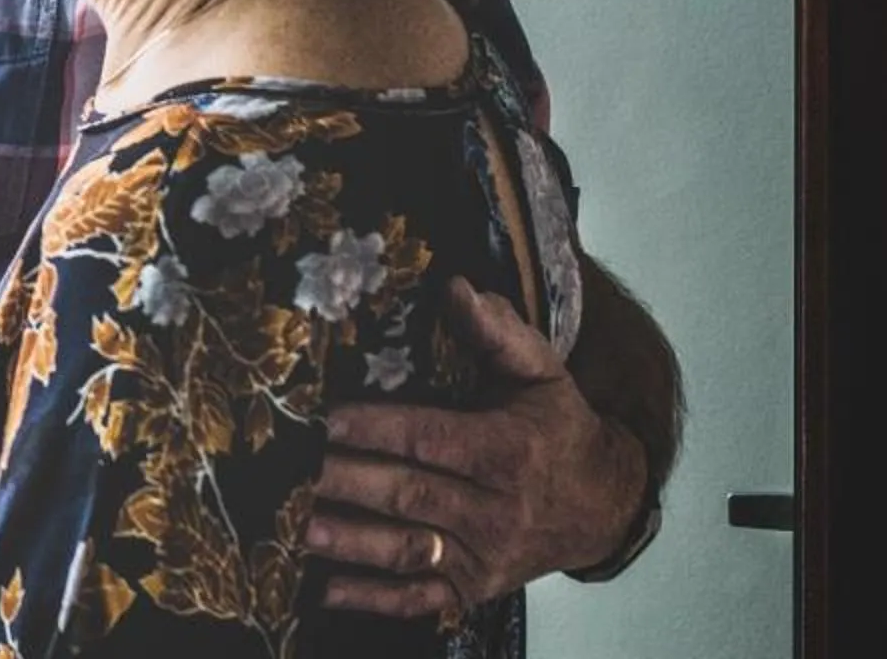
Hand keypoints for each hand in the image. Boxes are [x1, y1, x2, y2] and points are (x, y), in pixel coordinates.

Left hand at [303, 276, 648, 617]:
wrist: (603, 505)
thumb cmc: (558, 428)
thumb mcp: (543, 372)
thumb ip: (499, 332)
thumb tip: (455, 286)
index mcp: (508, 451)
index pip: (429, 438)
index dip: (374, 429)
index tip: (321, 417)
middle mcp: (496, 510)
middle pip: (407, 494)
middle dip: (342, 480)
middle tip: (283, 467)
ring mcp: (483, 557)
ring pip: (406, 548)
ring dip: (346, 541)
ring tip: (291, 525)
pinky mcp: (474, 589)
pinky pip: (420, 599)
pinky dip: (373, 598)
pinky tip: (323, 590)